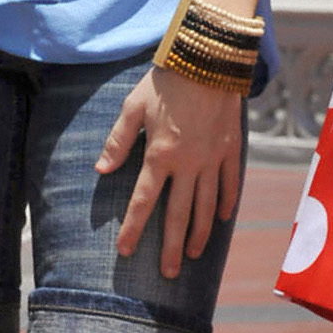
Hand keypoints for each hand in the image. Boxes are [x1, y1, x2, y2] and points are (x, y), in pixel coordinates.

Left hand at [97, 64, 244, 279]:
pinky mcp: (230, 149)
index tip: (126, 251)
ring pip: (206, 206)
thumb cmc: (166, 82)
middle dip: (171, 247)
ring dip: (199, 234)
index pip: (143, 201)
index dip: (133, 229)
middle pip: (178, 215)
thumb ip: (117, 141)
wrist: (208, 59)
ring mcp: (212, 158)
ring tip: (193, 255)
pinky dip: (227, 203)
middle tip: (168, 273)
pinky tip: (222, 220)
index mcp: (159, 155)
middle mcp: (187, 164)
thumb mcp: (133, 107)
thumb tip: (102, 170)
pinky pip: (230, 183)